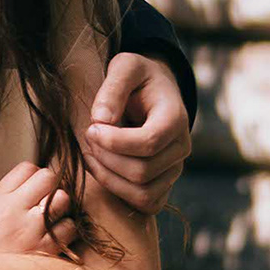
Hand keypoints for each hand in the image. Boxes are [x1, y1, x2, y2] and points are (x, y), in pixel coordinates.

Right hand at [0, 161, 79, 257]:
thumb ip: (8, 198)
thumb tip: (34, 186)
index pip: (26, 168)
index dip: (35, 175)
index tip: (35, 188)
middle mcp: (15, 209)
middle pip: (48, 177)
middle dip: (51, 187)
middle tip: (47, 203)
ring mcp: (31, 229)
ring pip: (64, 200)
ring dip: (62, 209)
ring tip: (52, 221)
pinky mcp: (45, 249)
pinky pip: (70, 228)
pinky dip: (66, 232)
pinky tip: (55, 239)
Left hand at [84, 55, 189, 215]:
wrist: (152, 94)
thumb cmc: (137, 79)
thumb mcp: (125, 66)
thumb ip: (114, 86)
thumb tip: (101, 119)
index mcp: (176, 118)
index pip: (148, 142)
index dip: (114, 141)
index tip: (91, 128)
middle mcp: (181, 148)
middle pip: (142, 171)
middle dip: (106, 158)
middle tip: (87, 138)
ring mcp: (175, 170)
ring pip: (142, 192)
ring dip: (108, 177)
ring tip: (91, 154)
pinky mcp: (164, 185)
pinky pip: (145, 203)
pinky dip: (118, 192)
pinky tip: (101, 168)